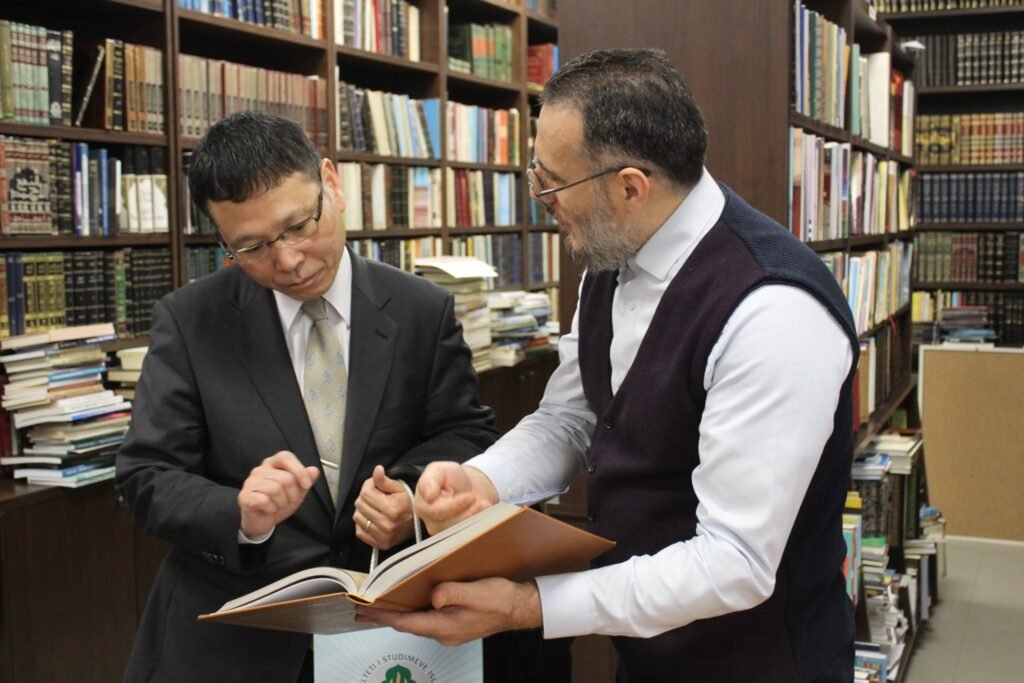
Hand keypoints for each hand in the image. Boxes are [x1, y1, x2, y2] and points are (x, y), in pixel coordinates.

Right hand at [238, 451, 318, 537]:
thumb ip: (306, 479)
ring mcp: (250, 482)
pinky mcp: (244, 496)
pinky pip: (264, 500)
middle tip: (287, 500)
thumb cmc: (279, 502)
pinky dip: (271, 508)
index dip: (299, 470)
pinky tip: (268, 509)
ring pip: (275, 489)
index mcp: (273, 463)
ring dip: (281, 502)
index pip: (285, 457)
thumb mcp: (297, 491)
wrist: (263, 521)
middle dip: (292, 494)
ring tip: (277, 504)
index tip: (306, 485)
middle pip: (285, 478)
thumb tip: (313, 470)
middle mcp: (260, 470)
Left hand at [354, 465, 414, 549]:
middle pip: (359, 504)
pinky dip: (364, 524)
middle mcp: (387, 524)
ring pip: (357, 517)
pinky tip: (374, 519)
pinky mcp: (379, 544)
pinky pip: (359, 531)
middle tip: (377, 497)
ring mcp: (382, 536)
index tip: (376, 485)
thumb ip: (384, 480)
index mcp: (392, 509)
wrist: (419, 523)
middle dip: (366, 497)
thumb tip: (377, 470)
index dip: (369, 485)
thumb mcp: (399, 488)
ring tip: (375, 508)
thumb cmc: (409, 503)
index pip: (365, 492)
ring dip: (363, 510)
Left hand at [356, 578, 541, 645]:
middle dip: (385, 617)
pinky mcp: (454, 626)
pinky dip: (413, 613)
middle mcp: (444, 633)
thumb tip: (434, 595)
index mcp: (445, 626)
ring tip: (381, 606)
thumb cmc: (500, 599)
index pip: (406, 622)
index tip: (364, 611)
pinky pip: (428, 620)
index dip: (383, 616)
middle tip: (363, 609)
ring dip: (399, 615)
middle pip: (407, 625)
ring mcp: (449, 631)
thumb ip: (453, 593)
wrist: (519, 608)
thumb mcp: (476, 592)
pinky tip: (409, 605)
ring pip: (417, 623)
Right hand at [414, 462, 497, 534]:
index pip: (436, 511)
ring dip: (474, 518)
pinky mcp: (457, 535)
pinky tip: (485, 512)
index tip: (470, 496)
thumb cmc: (449, 478)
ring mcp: (444, 531)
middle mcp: (431, 521)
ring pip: (459, 531)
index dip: (455, 505)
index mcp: (423, 505)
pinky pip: (468, 533)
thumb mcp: (439, 470)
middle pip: (448, 524)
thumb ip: (430, 480)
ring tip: (485, 504)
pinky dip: (478, 524)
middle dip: (467, 512)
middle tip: (480, 500)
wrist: (466, 487)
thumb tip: (428, 495)